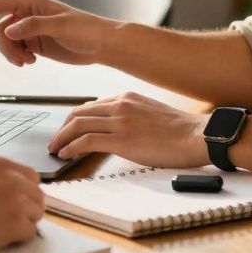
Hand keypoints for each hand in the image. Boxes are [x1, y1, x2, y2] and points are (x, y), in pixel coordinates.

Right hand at [0, 0, 118, 66]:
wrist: (101, 44)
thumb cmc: (86, 29)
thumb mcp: (61, 25)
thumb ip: (34, 26)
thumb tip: (10, 30)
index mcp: (30, 3)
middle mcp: (26, 14)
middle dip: (5, 47)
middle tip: (23, 61)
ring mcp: (29, 29)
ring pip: (5, 42)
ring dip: (12, 55)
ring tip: (29, 63)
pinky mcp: (34, 43)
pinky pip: (14, 50)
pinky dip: (18, 58)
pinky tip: (32, 62)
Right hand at [0, 156, 43, 252]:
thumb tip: (15, 188)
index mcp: (2, 164)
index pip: (31, 176)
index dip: (26, 191)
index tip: (20, 201)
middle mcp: (13, 178)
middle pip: (38, 195)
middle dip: (28, 208)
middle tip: (12, 219)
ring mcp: (17, 200)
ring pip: (37, 214)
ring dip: (24, 222)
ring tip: (0, 227)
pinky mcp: (17, 223)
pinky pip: (30, 233)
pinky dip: (18, 238)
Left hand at [48, 92, 209, 167]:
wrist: (196, 136)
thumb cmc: (180, 129)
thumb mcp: (150, 111)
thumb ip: (131, 114)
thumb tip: (116, 129)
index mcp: (127, 97)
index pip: (90, 105)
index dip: (74, 119)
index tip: (68, 130)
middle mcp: (120, 105)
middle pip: (78, 113)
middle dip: (62, 128)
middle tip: (55, 140)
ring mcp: (120, 121)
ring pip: (78, 125)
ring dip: (61, 138)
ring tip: (55, 149)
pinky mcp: (122, 139)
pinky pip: (87, 141)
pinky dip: (71, 147)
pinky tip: (65, 155)